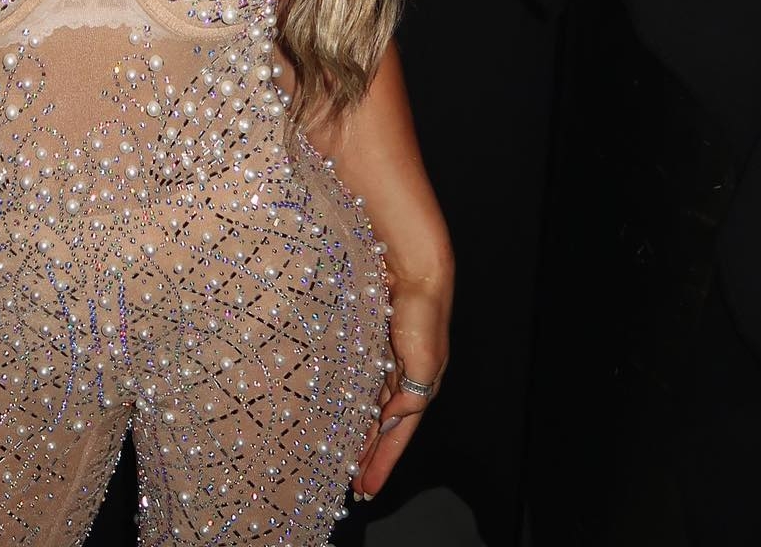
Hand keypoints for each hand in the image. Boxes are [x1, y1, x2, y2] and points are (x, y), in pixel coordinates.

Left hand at [353, 273, 450, 499]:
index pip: (397, 437)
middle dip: (369, 458)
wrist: (413, 270)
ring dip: (357, 435)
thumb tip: (391, 421)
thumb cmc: (423, 315)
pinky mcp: (368, 345)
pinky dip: (348, 402)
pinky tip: (336, 414)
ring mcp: (384, 364)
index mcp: (419, 388)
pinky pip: (358, 382)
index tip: (367, 490)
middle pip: (382, 429)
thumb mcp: (425, 362)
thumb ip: (410, 396)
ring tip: (342, 460)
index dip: (383, 463)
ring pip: (368, 409)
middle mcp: (401, 380)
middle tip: (352, 487)